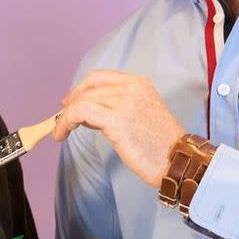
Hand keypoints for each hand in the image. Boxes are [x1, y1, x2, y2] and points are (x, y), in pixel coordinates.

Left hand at [53, 71, 185, 187]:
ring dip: (65, 117)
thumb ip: (117, 106)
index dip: (80, 89)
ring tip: (60, 132)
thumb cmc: (160, 145)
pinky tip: (61, 135)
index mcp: (138, 83)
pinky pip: (81, 113)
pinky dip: (65, 122)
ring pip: (82, 101)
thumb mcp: (141, 114)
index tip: (69, 102)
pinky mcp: (117, 120)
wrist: (177, 160)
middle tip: (61, 120)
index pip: (99, 77)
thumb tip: (88, 111)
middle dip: (71, 104)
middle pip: (89, 89)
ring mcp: (124, 102)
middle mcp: (131, 87)